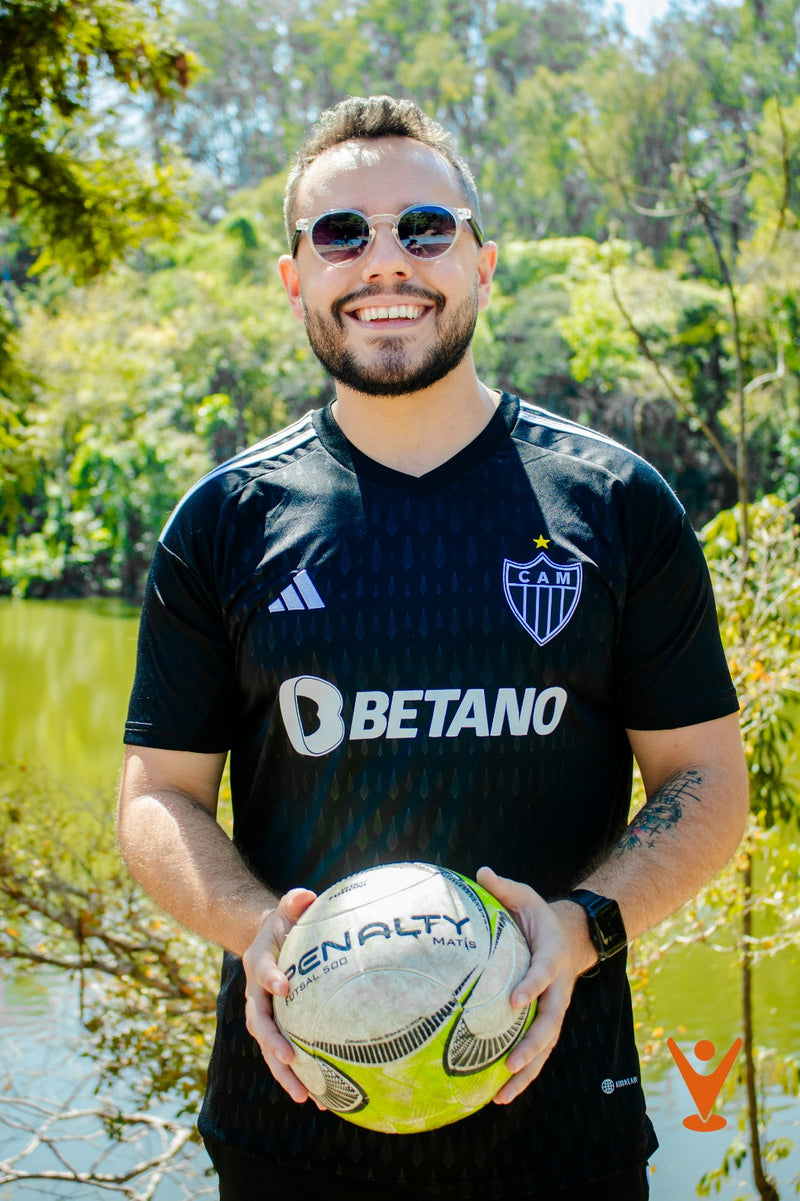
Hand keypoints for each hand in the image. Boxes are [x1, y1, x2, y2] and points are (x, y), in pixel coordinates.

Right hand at [243, 887, 317, 1103]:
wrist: (268, 945)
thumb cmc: (284, 926)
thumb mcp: (286, 910)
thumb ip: (294, 902)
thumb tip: (306, 894)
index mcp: (258, 964)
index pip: (262, 971)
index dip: (271, 978)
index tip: (285, 986)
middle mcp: (256, 996)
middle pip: (260, 1023)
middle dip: (274, 1042)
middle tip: (290, 1058)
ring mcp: (263, 1017)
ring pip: (269, 1050)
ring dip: (285, 1074)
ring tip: (305, 1097)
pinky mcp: (275, 1032)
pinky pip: (283, 1058)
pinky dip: (298, 1078)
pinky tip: (319, 1099)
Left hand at [476, 866, 586, 1104]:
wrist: (566, 936)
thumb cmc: (536, 916)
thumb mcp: (524, 896)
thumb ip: (504, 888)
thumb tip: (480, 872)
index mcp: (552, 956)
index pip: (545, 973)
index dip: (532, 986)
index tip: (515, 1000)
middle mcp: (557, 989)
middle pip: (550, 1023)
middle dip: (532, 1045)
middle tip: (511, 1062)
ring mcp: (552, 1010)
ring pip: (544, 1046)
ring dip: (526, 1072)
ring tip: (501, 1095)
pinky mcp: (543, 1023)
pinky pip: (535, 1052)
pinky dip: (521, 1075)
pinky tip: (497, 1095)